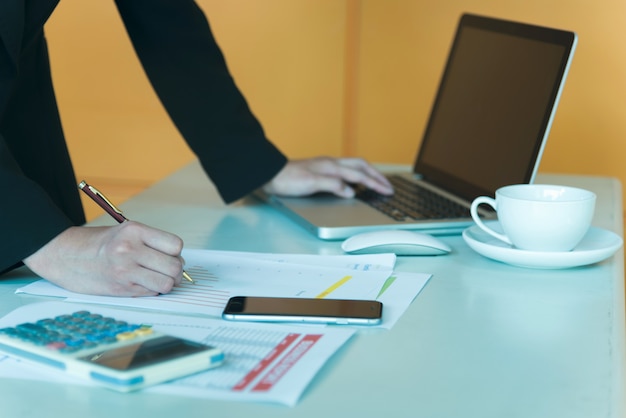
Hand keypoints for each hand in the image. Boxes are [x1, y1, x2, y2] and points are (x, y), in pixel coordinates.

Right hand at [23, 222, 184, 295]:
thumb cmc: (101, 243)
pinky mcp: (121, 289)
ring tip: (158, 278)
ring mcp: (125, 271)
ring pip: (167, 284)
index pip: (175, 245)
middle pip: (174, 267)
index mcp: (134, 231)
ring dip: (168, 283)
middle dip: (176, 270)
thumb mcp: (127, 231)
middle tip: (168, 270)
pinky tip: (142, 283)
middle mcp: (130, 250)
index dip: (176, 252)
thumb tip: (179, 260)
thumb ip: (152, 242)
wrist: (66, 255)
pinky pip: (152, 293)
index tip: (170, 254)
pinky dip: (153, 290)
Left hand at [262, 157, 393, 197]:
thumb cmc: (288, 179)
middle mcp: (331, 163)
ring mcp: (326, 165)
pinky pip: (346, 169)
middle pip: (361, 166)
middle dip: (377, 175)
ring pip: (355, 166)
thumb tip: (352, 191)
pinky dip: (357, 174)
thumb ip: (333, 185)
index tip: (387, 191)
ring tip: (378, 181)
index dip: (375, 183)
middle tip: (388, 185)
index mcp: (331, 166)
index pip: (360, 175)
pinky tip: (355, 181)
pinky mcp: (321, 169)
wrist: (270, 175)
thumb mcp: (311, 184)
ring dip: (369, 173)